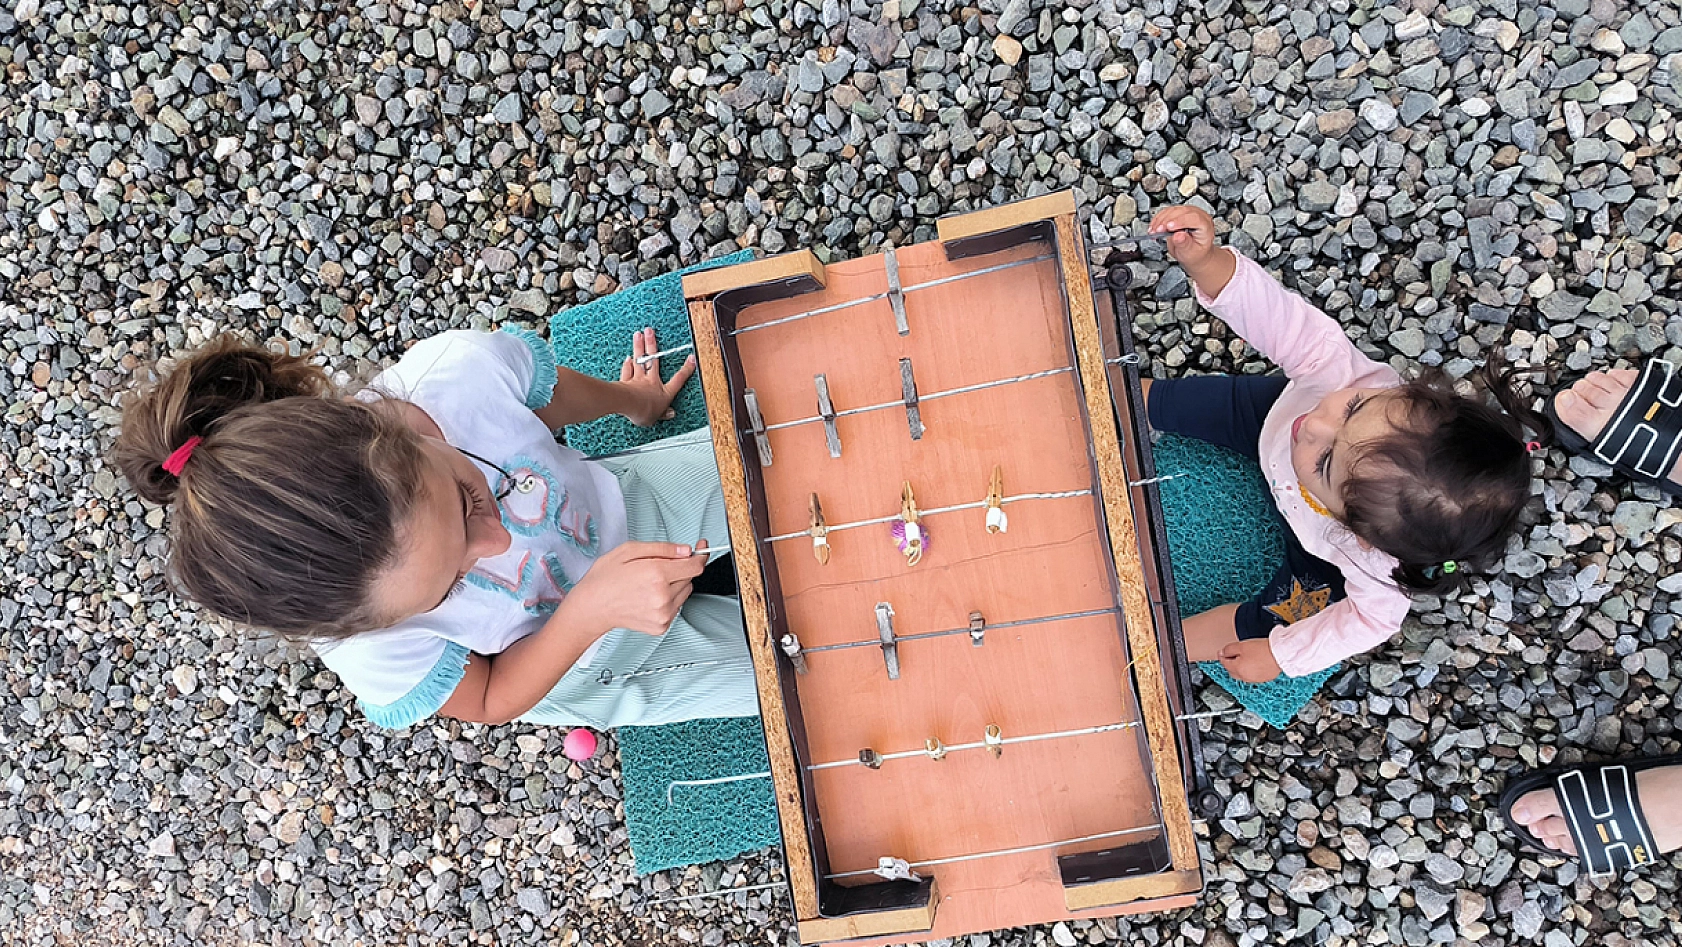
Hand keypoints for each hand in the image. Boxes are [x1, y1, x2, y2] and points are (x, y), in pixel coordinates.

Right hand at [570, 540, 709, 635]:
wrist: (591, 608)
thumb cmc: (605, 578)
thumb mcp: (629, 550)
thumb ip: (662, 548)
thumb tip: (686, 550)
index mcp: (656, 574)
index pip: (695, 566)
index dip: (700, 555)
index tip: (701, 548)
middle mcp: (663, 596)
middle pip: (690, 578)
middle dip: (680, 568)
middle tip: (658, 567)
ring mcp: (663, 614)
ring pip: (685, 592)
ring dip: (675, 584)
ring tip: (650, 583)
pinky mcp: (661, 626)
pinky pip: (676, 606)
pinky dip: (668, 599)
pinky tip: (648, 596)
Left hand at [616, 327, 696, 426]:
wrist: (628, 405)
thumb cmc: (643, 411)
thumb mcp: (656, 417)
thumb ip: (663, 413)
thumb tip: (670, 414)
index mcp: (663, 392)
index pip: (678, 379)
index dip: (686, 369)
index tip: (691, 358)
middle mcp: (651, 382)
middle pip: (653, 360)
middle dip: (652, 344)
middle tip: (650, 331)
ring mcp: (638, 379)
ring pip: (639, 360)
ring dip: (638, 346)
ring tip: (638, 334)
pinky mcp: (626, 381)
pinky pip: (627, 371)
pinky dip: (627, 364)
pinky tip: (627, 357)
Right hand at [1148, 205, 1219, 268]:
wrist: (1194, 253)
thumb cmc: (1195, 253)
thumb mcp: (1190, 253)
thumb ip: (1184, 244)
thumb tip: (1178, 236)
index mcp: (1205, 225)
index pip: (1193, 218)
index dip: (1180, 221)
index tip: (1169, 228)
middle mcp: (1198, 216)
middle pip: (1182, 212)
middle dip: (1167, 221)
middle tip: (1157, 231)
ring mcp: (1189, 213)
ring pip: (1173, 210)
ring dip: (1160, 220)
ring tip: (1153, 231)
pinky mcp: (1179, 213)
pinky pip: (1167, 212)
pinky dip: (1158, 219)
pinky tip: (1153, 226)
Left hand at [1218, 638, 1282, 682]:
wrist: (1281, 653)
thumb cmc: (1263, 650)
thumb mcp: (1241, 646)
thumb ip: (1229, 649)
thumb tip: (1222, 653)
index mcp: (1237, 669)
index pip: (1224, 663)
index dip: (1222, 656)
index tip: (1222, 652)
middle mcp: (1245, 677)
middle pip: (1232, 671)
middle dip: (1230, 663)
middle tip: (1231, 655)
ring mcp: (1255, 679)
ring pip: (1243, 674)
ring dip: (1240, 667)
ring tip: (1245, 657)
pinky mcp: (1265, 678)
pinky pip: (1253, 675)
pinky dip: (1251, 670)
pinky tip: (1255, 662)